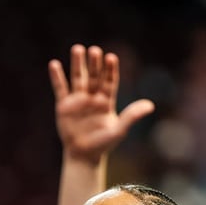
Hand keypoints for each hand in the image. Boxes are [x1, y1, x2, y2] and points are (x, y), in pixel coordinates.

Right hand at [51, 44, 153, 163]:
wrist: (83, 155)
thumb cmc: (103, 144)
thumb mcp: (119, 130)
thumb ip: (132, 116)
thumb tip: (150, 105)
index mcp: (107, 101)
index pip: (109, 81)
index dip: (110, 70)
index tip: (111, 57)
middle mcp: (92, 97)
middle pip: (94, 76)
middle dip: (94, 63)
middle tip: (94, 50)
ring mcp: (78, 100)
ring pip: (78, 78)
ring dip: (78, 64)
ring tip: (78, 49)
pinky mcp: (64, 105)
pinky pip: (60, 88)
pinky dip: (57, 77)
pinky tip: (54, 64)